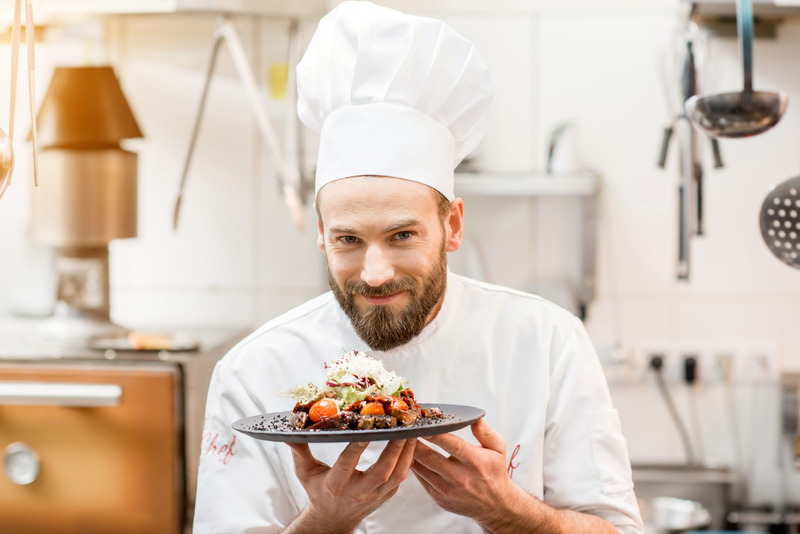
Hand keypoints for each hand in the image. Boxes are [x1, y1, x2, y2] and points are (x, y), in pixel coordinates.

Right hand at [285, 438, 415, 532]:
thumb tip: (289, 432)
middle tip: (403, 425)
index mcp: (336, 484)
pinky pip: (401, 479)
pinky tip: (412, 443)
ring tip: (413, 431)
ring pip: (397, 476)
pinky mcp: (385, 496)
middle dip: (395, 448)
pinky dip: (409, 460)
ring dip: (407, 453)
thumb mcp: (305, 472)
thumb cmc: (318, 491)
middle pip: (382, 471)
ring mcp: (374, 496)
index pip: (348, 463)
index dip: (359, 446)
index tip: (369, 426)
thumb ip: (300, 451)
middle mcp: (357, 492)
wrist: (331, 521)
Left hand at [411, 419, 523, 524]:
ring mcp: (447, 489)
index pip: (450, 444)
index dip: (433, 433)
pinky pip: (421, 479)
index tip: (421, 422)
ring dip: (409, 453)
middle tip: (404, 429)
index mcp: (474, 461)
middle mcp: (459, 477)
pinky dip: (414, 466)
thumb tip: (475, 417)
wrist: (495, 506)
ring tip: (401, 439)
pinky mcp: (438, 497)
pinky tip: (408, 454)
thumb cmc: (495, 471)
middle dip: (414, 442)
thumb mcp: (497, 448)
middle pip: (429, 457)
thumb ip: (485, 432)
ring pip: (421, 468)